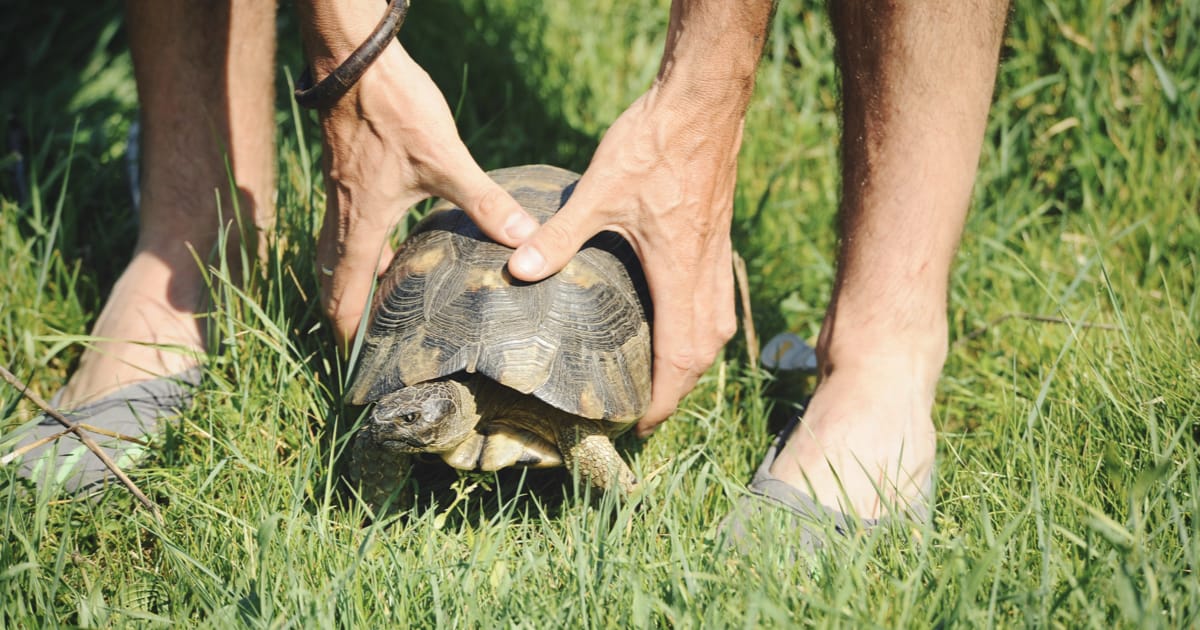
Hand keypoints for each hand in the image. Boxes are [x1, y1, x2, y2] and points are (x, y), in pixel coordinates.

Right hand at [314, 45, 538, 347]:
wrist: (357, 61)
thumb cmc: (395, 111)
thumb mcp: (446, 160)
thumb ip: (485, 202)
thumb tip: (525, 239)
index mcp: (362, 224)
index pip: (345, 291)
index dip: (347, 328)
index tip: (354, 357)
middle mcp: (344, 214)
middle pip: (333, 275)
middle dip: (345, 308)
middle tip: (364, 335)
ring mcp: (341, 191)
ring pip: (337, 248)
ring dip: (352, 275)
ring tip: (381, 294)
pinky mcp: (345, 171)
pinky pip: (344, 222)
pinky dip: (359, 243)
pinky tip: (388, 235)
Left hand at [507, 87, 742, 434]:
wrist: (703, 102)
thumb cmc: (655, 145)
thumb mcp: (599, 191)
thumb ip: (560, 234)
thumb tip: (519, 269)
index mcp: (680, 273)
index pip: (679, 358)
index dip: (663, 400)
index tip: (642, 426)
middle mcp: (705, 273)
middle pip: (702, 353)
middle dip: (676, 390)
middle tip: (646, 411)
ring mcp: (715, 255)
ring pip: (712, 328)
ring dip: (690, 361)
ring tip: (660, 376)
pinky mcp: (715, 238)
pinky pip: (713, 300)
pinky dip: (698, 327)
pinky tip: (674, 318)